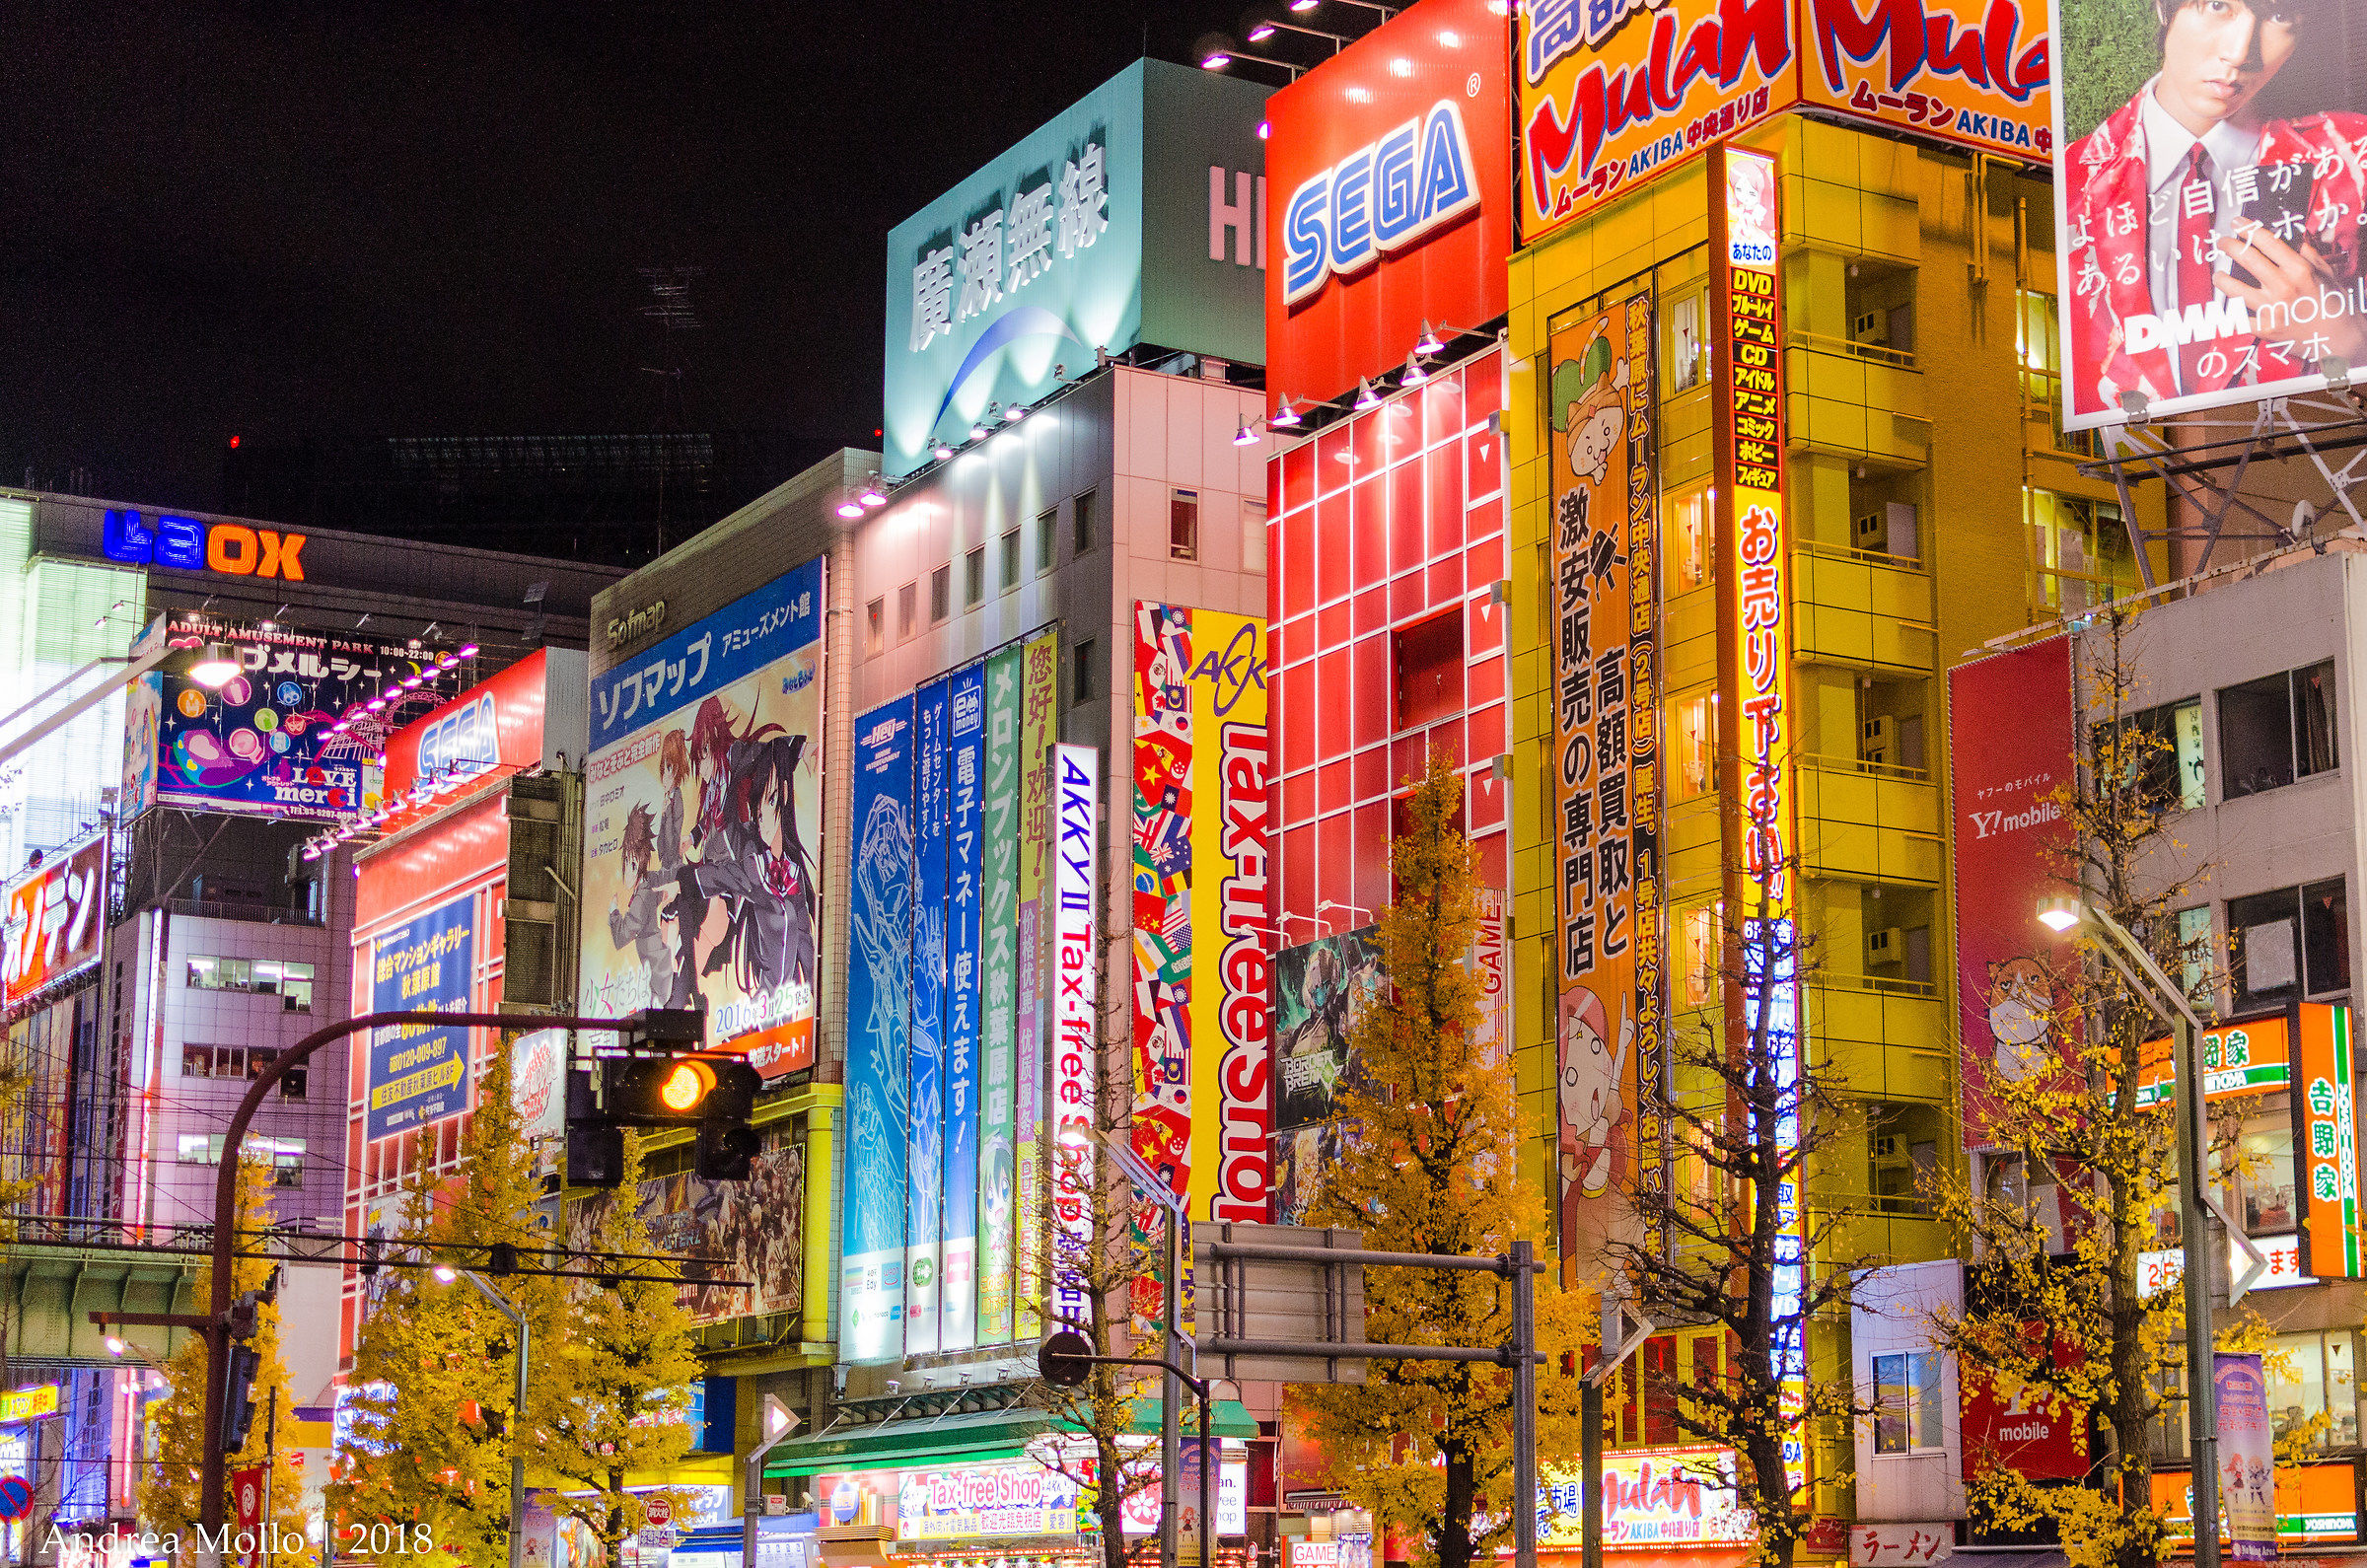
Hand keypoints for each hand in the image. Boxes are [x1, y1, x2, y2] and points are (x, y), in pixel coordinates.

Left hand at [2214, 227, 2366, 365]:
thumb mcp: (2325, 274)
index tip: (2238, 224)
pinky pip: (2238, 319)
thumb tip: (2295, 242)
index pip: (2268, 243)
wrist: (2337, 337)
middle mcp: (2283, 287)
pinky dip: (2228, 313)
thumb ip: (2308, 257)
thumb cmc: (2333, 304)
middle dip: (2231, 247)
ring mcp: (2271, 309)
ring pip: (2234, 290)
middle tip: (2223, 242)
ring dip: (2222, 280)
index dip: (2249, 230)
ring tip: (2219, 275)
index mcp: (2299, 270)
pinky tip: (2224, 307)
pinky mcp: (2264, 328)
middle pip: (2248, 260)